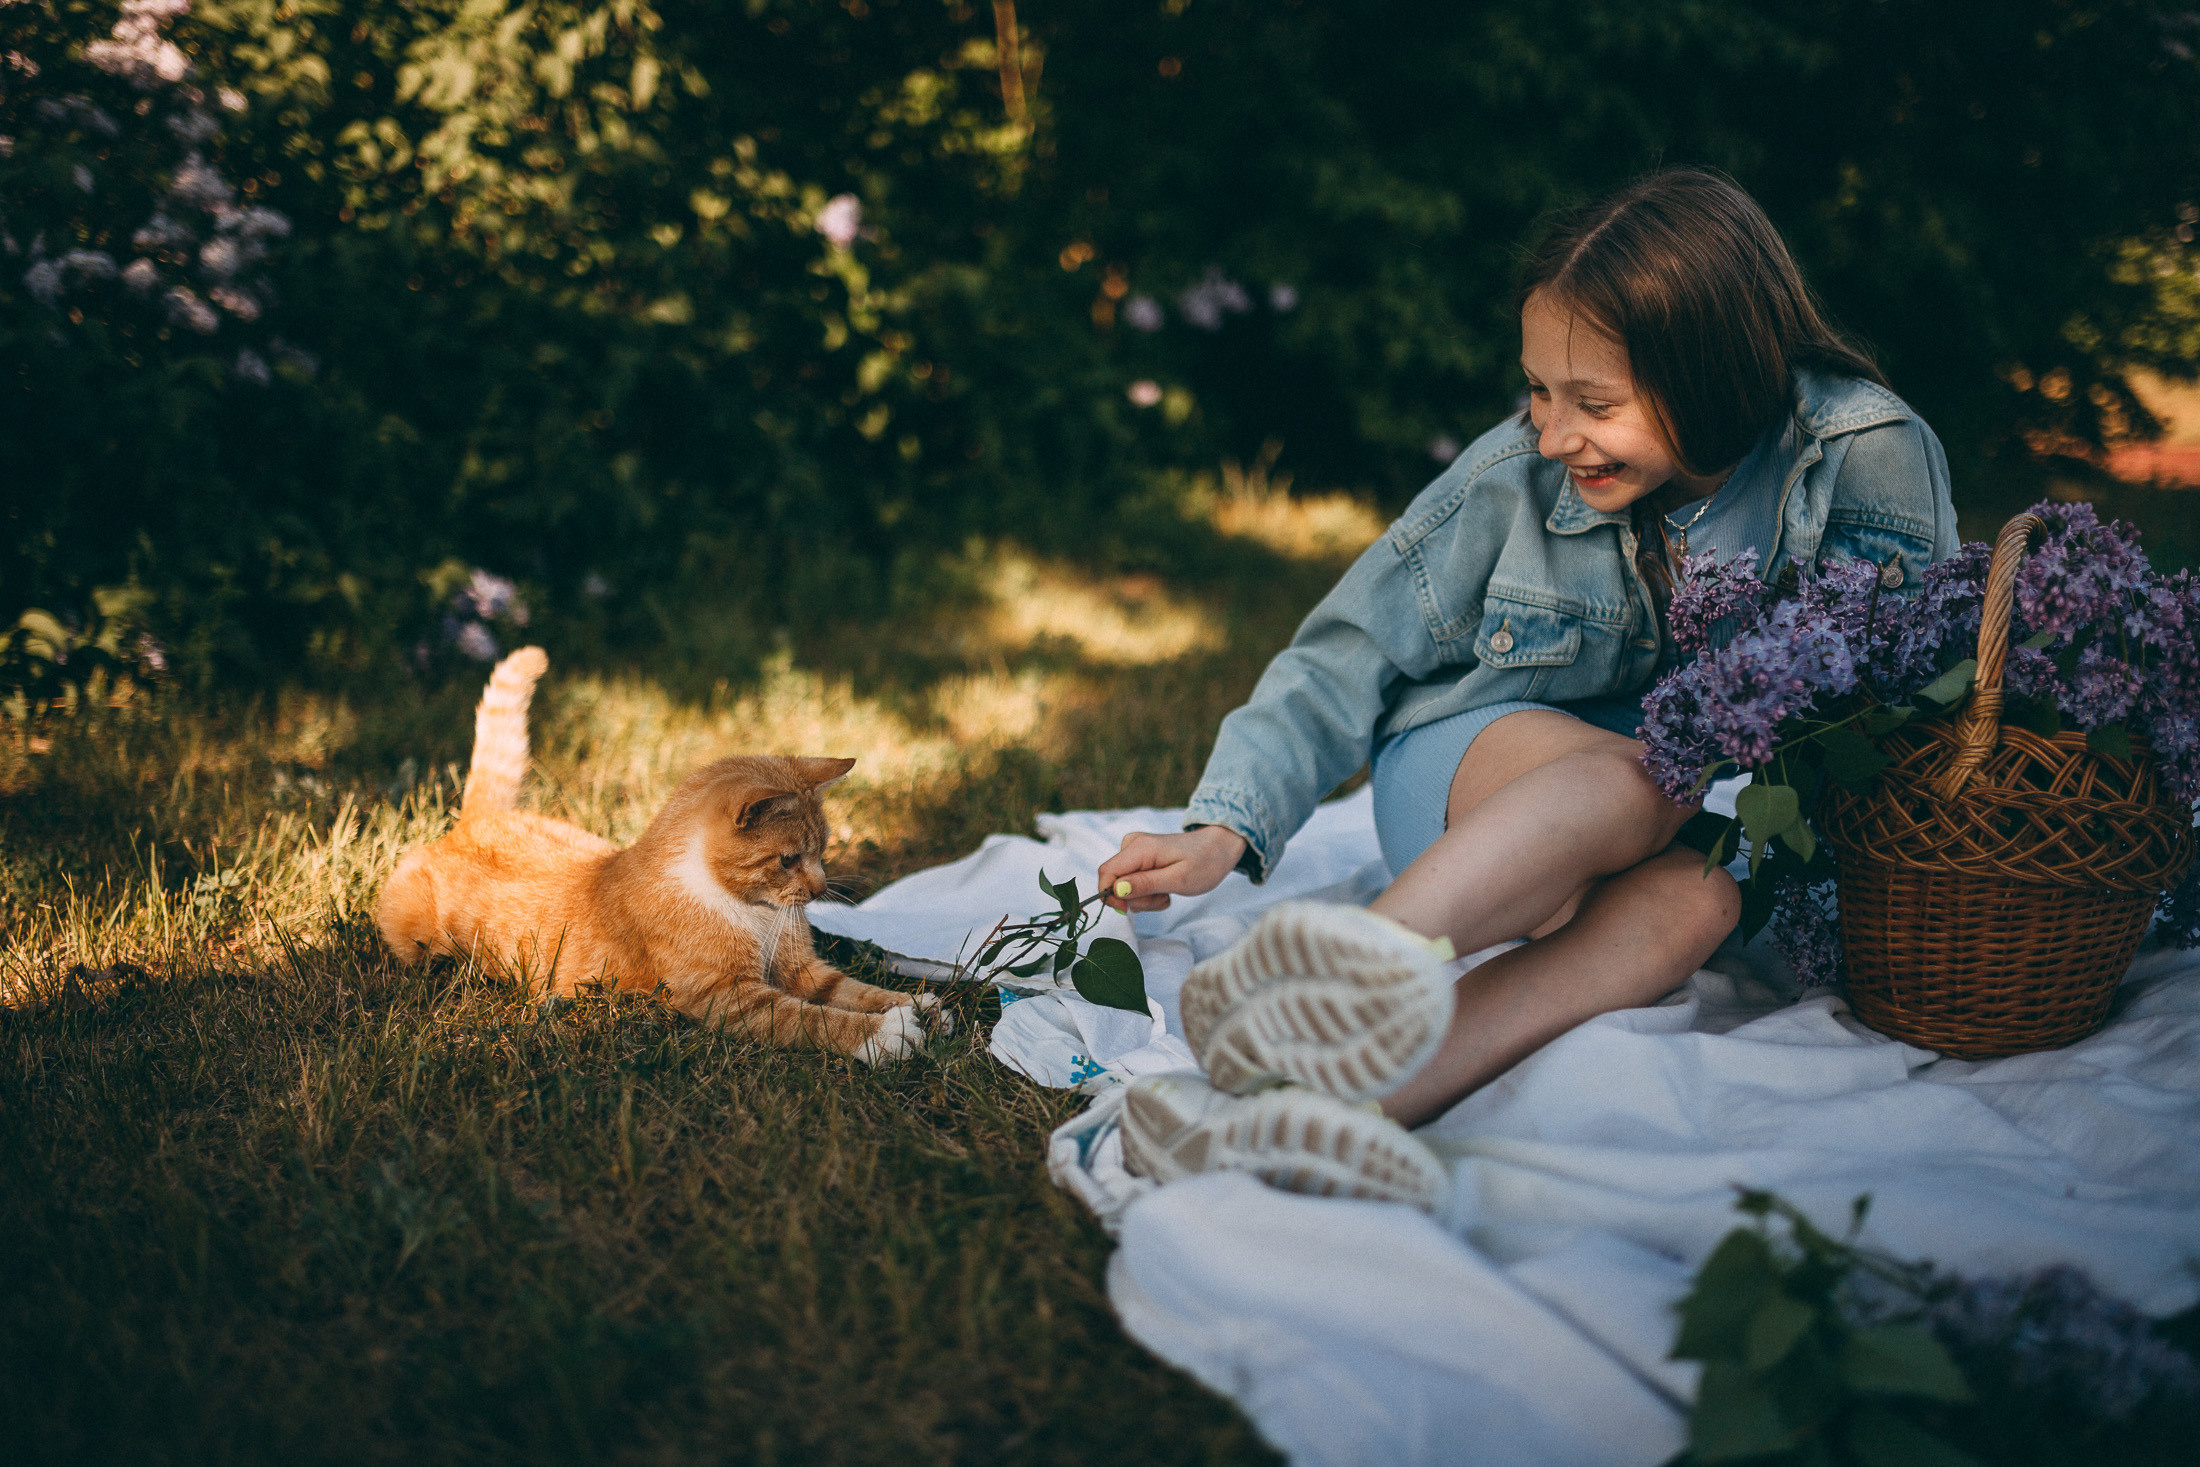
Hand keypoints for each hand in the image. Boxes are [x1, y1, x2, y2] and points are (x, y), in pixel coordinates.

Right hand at [1098, 826, 1247, 912]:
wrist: (1218, 847)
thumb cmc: (1204, 862)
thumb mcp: (1178, 880)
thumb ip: (1146, 884)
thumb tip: (1116, 890)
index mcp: (1140, 848)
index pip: (1106, 873)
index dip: (1111, 896)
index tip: (1129, 909)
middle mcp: (1132, 845)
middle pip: (1115, 882)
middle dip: (1136, 898)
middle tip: (1162, 898)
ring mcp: (1134, 850)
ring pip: (1124, 886)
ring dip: (1145, 897)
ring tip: (1167, 892)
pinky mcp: (1138, 858)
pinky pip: (1132, 883)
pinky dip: (1148, 892)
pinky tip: (1166, 888)